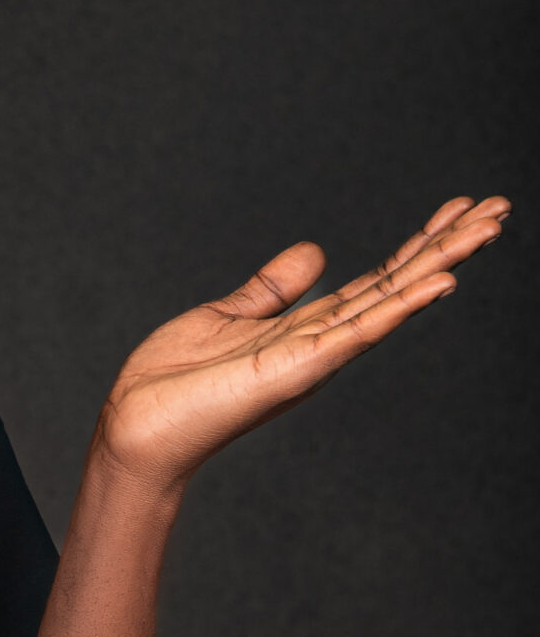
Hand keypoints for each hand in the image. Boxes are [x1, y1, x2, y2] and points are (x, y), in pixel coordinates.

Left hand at [95, 195, 509, 496]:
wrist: (135, 428)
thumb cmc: (172, 383)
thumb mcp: (226, 317)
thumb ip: (271, 290)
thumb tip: (316, 252)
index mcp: (308, 328)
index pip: (378, 279)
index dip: (419, 244)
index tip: (460, 209)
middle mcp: (323, 342)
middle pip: (399, 285)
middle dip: (448, 246)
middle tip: (500, 208)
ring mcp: (315, 356)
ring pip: (392, 301)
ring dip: (441, 264)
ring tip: (490, 228)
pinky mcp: (298, 368)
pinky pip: (359, 331)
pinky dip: (400, 307)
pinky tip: (440, 282)